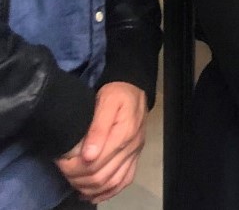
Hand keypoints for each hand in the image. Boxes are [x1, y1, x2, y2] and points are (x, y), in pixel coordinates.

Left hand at [55, 82, 148, 203]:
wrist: (134, 88)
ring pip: (112, 183)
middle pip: (102, 176)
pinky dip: (108, 192)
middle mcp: (131, 147)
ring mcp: (134, 153)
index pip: (95, 163)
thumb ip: (98, 127)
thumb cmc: (117, 93)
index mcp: (124, 133)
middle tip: (63, 170)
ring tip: (74, 181)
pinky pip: (124, 181)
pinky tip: (93, 193)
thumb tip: (88, 156)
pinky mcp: (135, 156)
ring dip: (90, 188)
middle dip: (78, 179)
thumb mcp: (106, 102)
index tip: (60, 161)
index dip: (74, 168)